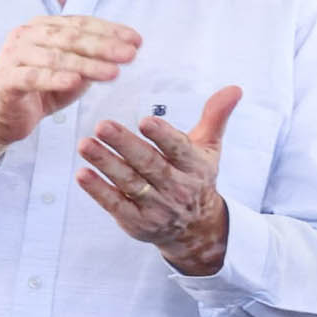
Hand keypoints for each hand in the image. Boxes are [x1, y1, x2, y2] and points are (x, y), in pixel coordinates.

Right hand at [0, 15, 140, 165]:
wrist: (4, 115)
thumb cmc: (43, 88)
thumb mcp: (75, 71)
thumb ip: (95, 59)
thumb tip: (128, 49)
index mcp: (43, 27)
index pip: (81, 24)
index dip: (110, 31)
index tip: (137, 40)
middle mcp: (26, 35)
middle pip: (70, 37)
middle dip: (104, 45)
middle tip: (130, 54)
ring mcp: (12, 56)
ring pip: (55, 56)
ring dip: (87, 64)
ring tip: (113, 72)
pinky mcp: (5, 80)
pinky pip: (33, 77)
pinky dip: (55, 78)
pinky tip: (75, 82)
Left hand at [79, 85, 239, 274]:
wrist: (196, 229)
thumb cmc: (196, 178)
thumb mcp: (209, 148)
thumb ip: (215, 116)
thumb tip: (234, 88)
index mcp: (196, 167)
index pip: (179, 149)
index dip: (163, 136)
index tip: (145, 121)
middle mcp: (178, 188)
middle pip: (149, 164)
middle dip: (125, 145)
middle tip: (102, 125)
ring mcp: (157, 208)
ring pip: (129, 183)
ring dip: (105, 163)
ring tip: (85, 145)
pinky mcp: (137, 223)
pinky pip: (116, 205)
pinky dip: (99, 191)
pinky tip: (83, 174)